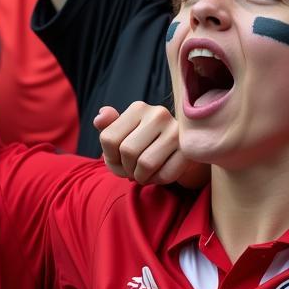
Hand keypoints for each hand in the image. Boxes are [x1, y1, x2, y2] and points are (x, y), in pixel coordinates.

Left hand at [94, 102, 208, 188]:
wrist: (180, 147)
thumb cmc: (144, 141)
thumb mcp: (124, 132)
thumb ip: (109, 126)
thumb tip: (99, 118)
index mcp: (138, 108)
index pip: (108, 138)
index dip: (109, 157)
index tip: (117, 160)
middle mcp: (158, 114)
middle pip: (127, 152)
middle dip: (125, 169)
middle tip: (131, 171)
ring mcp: (176, 131)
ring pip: (146, 165)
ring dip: (141, 177)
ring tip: (143, 173)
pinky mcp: (190, 149)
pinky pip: (165, 175)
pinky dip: (157, 180)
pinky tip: (158, 174)